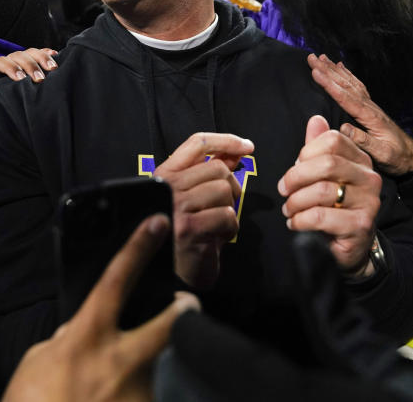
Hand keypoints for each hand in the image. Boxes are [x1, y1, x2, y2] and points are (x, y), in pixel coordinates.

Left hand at [0, 48, 57, 120]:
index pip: (0, 62)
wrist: (5, 109)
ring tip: (53, 69)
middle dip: (30, 66)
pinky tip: (59, 59)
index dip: (10, 68)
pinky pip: (43, 53)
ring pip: (32, 52)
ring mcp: (22, 62)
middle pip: (19, 56)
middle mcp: (8, 63)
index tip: (20, 80)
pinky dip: (50, 54)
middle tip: (39, 80)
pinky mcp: (35, 64)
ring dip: (43, 58)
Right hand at [1, 214, 199, 401]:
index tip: (156, 224)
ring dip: (148, 370)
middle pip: (170, 322)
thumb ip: (64, 341)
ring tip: (123, 382)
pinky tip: (120, 399)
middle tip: (188, 305)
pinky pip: (154, 395)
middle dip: (184, 310)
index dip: (136, 248)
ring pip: (161, 366)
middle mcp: (122, 363)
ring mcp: (140, 393)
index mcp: (88, 340)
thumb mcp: (36, 365)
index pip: (116, 281)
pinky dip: (140, 396)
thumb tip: (81, 332)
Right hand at [154, 133, 254, 288]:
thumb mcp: (195, 196)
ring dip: (230, 210)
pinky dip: (230, 228)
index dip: (226, 140)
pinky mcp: (188, 229)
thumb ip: (211, 172)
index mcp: (165, 175)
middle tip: (225, 207)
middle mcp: (166, 187)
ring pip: (223, 190)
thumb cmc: (187, 233)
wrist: (175, 272)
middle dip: (232, 187)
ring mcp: (176, 207)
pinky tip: (217, 237)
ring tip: (217, 224)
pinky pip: (226, 216)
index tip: (247, 147)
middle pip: (217, 168)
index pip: (197, 143)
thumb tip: (238, 150)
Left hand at [279, 115, 382, 274]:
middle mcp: (370, 178)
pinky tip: (295, 224)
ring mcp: (369, 202)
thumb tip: (315, 119)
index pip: (333, 140)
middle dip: (296, 177)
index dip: (306, 153)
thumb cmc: (334, 208)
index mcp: (361, 160)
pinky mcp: (361, 225)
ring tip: (289, 210)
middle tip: (283, 190)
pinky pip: (321, 216)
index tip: (293, 170)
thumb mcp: (325, 176)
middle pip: (327, 163)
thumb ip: (318, 149)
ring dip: (296, 202)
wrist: (351, 248)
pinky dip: (300, 220)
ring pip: (322, 190)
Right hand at [308, 54, 412, 175]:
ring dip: (334, 69)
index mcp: (370, 117)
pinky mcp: (369, 108)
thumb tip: (344, 128)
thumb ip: (364, 141)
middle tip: (311, 58)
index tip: (316, 73)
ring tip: (321, 58)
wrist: (411, 157)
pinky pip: (356, 86)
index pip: (346, 97)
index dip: (330, 84)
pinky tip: (340, 67)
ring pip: (350, 82)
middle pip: (345, 85)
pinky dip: (347, 74)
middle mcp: (369, 107)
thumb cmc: (397, 157)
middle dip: (327, 71)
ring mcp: (370, 106)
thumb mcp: (382, 154)